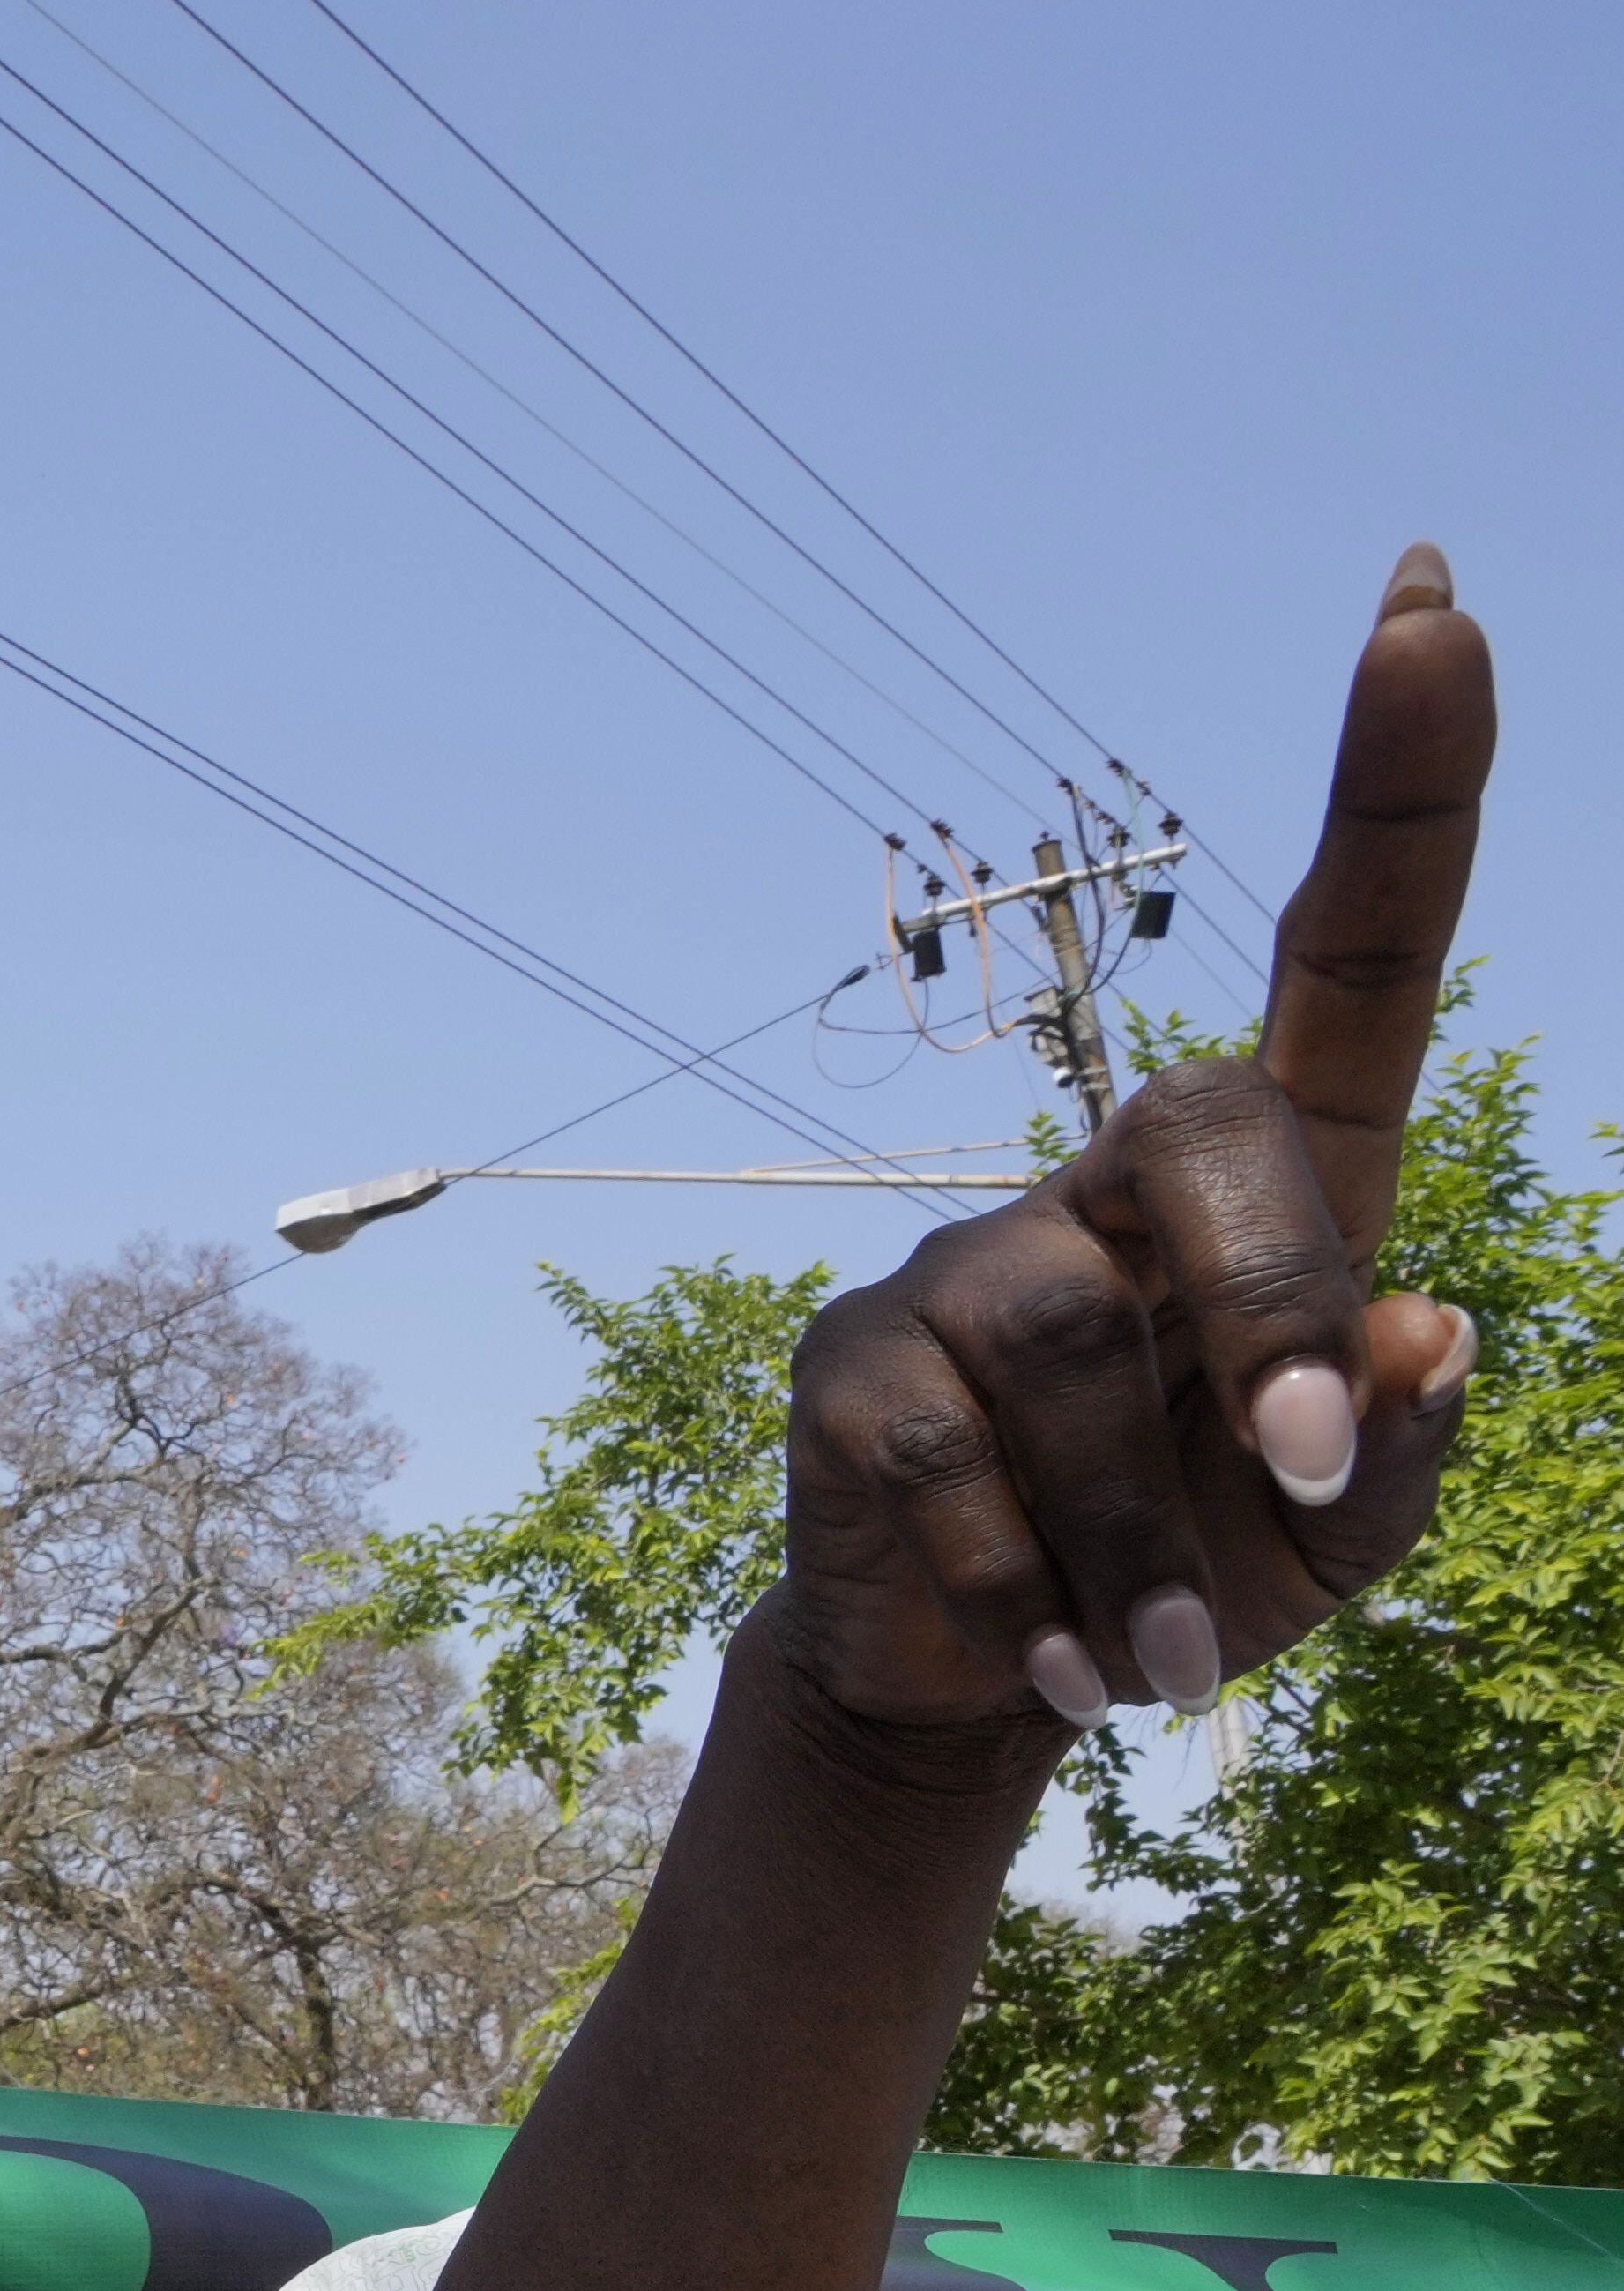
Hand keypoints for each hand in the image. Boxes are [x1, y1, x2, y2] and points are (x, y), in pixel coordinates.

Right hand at [776, 549, 1487, 1753]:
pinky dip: (1031, 1588)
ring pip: (1074, 1347)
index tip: (1439, 603)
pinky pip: (947, 1457)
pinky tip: (1068, 1661)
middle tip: (1309, 1473)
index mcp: (1284, 1180)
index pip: (1351, 952)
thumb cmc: (1209, 1564)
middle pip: (1204, 1131)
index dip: (1401, 784)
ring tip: (1162, 1662)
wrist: (1005, 1687)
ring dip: (1144, 1534)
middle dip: (1273, 1307)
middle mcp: (1120, 1181)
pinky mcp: (850, 1358)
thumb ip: (1407, 1441)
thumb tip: (1416, 1331)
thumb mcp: (1353, 1534)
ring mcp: (964, 1255)